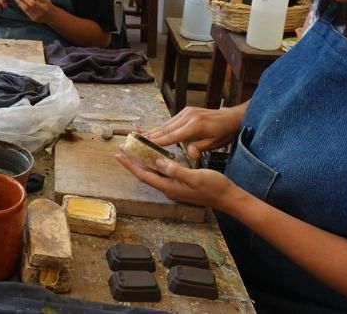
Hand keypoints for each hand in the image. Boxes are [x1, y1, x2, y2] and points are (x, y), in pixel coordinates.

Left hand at [12, 0, 55, 23]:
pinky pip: (26, 12)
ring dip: (20, 2)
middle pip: (32, 3)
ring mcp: (38, 15)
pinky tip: (18, 2)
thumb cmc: (46, 4)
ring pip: (27, 9)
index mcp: (46, 3)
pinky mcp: (33, 18)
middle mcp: (43, 10)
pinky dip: (21, 6)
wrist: (50, 16)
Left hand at [115, 154, 238, 209]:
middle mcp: (168, 188)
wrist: (228, 197)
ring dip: (142, 161)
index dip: (130, 165)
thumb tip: (158, 162)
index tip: (119, 155)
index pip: (144, 175)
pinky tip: (154, 155)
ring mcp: (174, 186)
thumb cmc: (214, 187)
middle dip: (132, 161)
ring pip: (153, 172)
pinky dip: (155, 162)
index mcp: (170, 187)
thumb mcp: (196, 177)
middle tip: (121, 148)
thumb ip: (176, 171)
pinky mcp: (180, 183)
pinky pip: (162, 171)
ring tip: (134, 149)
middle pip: (145, 173)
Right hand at [145, 105, 242, 160]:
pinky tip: (154, 131)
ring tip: (140, 137)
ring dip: (154, 130)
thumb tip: (190, 154)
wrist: (231, 117)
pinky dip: (162, 126)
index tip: (145, 145)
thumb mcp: (214, 144)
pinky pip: (171, 120)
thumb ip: (199, 148)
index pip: (172, 136)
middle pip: (166, 128)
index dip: (157, 141)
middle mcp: (188, 117)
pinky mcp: (187, 110)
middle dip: (150, 135)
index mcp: (195, 126)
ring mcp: (187, 112)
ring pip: (167, 123)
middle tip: (136, 141)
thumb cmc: (224, 133)